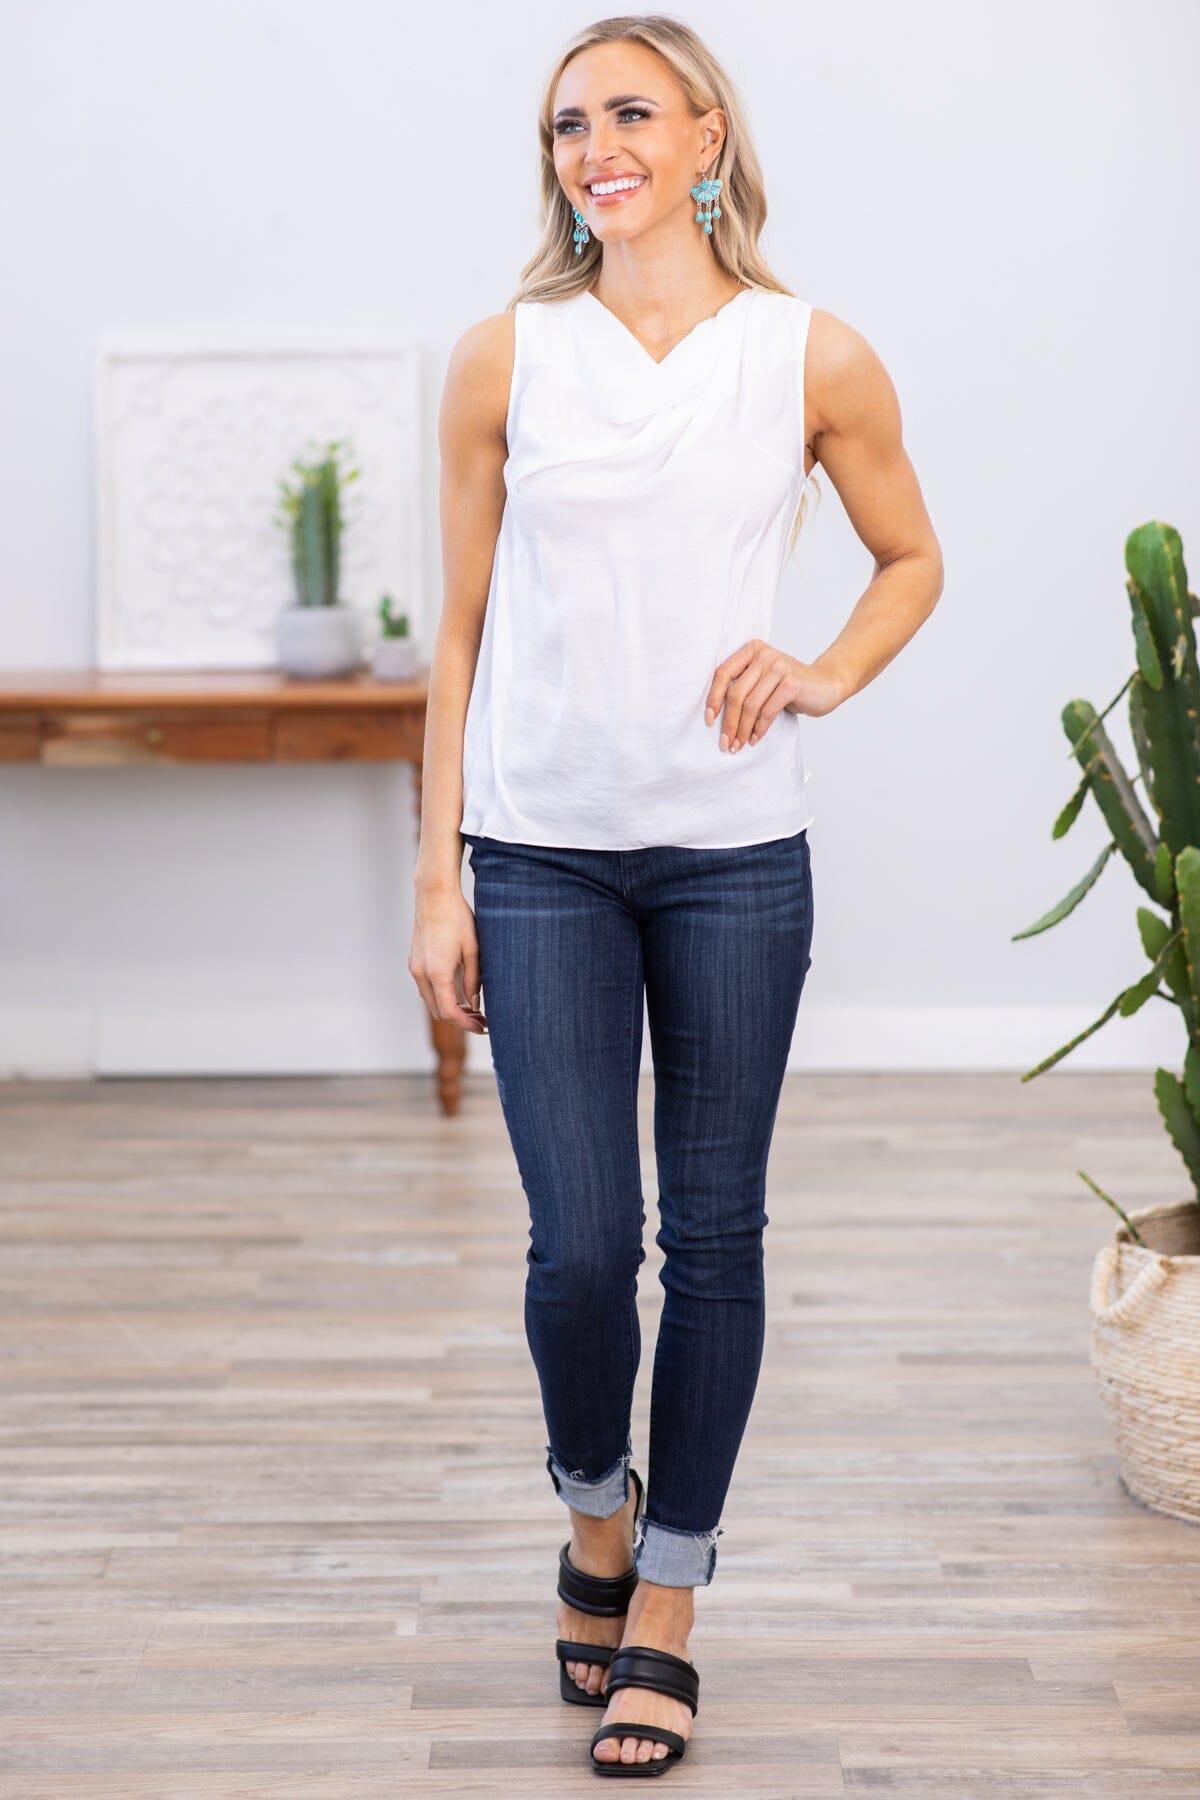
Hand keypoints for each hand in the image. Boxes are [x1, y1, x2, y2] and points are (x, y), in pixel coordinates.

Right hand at [408, 890, 488, 1033]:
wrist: (434, 894)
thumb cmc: (457, 918)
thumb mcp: (473, 950)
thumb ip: (473, 980)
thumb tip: (475, 1003)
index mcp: (437, 972)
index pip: (449, 1012)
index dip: (466, 1024)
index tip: (482, 1027)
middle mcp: (421, 973)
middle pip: (438, 1011)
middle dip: (460, 1019)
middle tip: (482, 1019)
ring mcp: (415, 967)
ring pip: (431, 1000)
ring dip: (450, 1008)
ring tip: (473, 1007)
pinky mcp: (414, 961)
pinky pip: (426, 987)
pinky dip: (441, 996)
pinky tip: (459, 992)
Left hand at [704, 639, 844, 751]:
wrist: (827, 684)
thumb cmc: (790, 686)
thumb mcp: (763, 680)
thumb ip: (743, 685)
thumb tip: (714, 714)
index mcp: (752, 650)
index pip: (723, 674)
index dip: (713, 699)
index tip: (709, 720)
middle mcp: (764, 655)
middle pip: (736, 693)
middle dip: (729, 722)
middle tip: (725, 742)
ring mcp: (779, 668)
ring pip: (751, 705)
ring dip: (743, 729)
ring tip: (739, 745)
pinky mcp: (792, 683)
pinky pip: (768, 711)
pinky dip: (759, 729)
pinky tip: (755, 739)